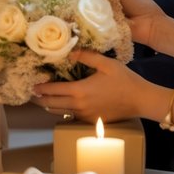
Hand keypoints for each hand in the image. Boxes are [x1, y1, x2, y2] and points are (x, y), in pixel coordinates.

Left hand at [30, 50, 149, 123]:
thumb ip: (85, 56)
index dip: (40, 88)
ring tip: (42, 102)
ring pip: (61, 113)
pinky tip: (62, 107)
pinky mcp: (92, 121)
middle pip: (52, 105)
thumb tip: (69, 52)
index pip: (53, 90)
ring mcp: (85, 116)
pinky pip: (72, 117)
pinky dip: (63, 112)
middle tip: (31, 95)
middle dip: (40, 100)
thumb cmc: (125, 80)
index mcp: (80, 91)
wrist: (141, 100)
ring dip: (49, 107)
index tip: (32, 85)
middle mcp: (79, 106)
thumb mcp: (105, 63)